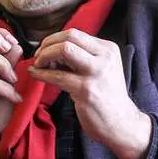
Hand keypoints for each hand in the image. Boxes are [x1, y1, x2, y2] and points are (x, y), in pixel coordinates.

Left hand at [29, 28, 151, 158]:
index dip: (54, 39)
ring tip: (37, 65)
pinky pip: (58, 76)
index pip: (74, 33)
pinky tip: (35, 74)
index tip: (44, 49)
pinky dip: (42, 73)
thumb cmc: (106, 97)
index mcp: (108, 49)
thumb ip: (80, 57)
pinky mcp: (86, 90)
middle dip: (47, 44)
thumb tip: (50, 49)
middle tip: (38, 56)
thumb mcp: (100, 69)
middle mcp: (105, 57)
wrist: (121, 124)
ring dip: (44, 57)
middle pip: (69, 37)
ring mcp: (96, 73)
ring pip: (64, 51)